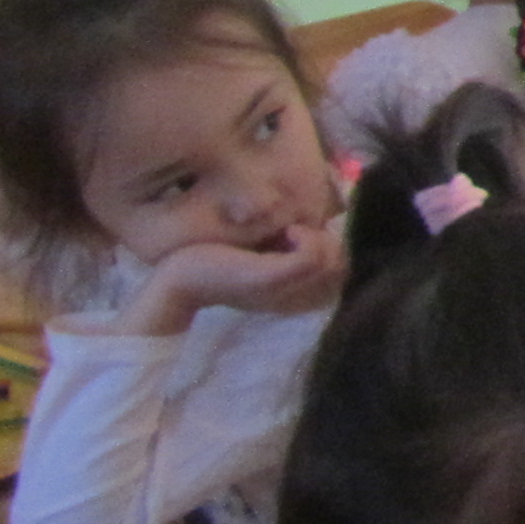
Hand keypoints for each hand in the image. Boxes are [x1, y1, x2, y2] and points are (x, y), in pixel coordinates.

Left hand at [124, 219, 348, 337]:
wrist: (179, 281)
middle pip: (344, 268)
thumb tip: (318, 224)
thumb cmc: (220, 262)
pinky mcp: (270, 279)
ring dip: (321, 238)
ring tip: (292, 231)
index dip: (337, 248)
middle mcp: (298, 299)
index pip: (343, 273)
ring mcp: (286, 291)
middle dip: (332, 242)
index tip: (307, 235)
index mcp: (297, 295)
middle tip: (299, 231)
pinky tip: (289, 232)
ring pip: (335, 262)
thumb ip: (290, 248)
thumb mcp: (262, 254)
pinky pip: (314, 257)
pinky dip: (308, 239)